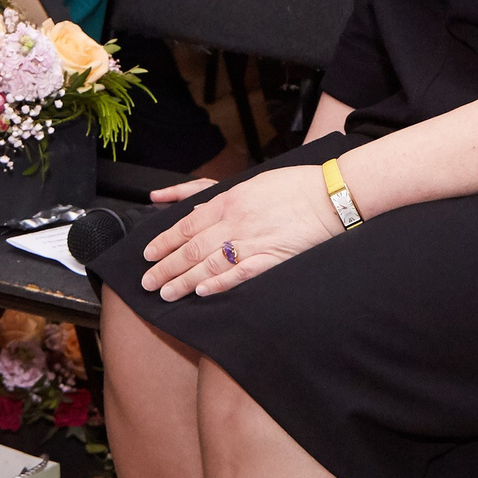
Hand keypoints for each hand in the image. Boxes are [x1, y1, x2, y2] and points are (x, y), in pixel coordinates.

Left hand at [140, 164, 341, 299]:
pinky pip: (239, 274)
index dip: (164, 241)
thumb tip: (191, 209)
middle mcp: (236, 220)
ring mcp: (253, 241)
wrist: (330, 195)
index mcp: (230, 199)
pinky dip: (219, 283)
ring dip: (184, 280)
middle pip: (192, 247)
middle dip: (166, 266)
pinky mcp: (272, 258)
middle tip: (147, 281)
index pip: (187, 224)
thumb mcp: (250, 183)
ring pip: (209, 264)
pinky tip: (202, 291)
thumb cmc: (292, 186)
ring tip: (166, 293)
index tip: (148, 254)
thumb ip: (218, 196)